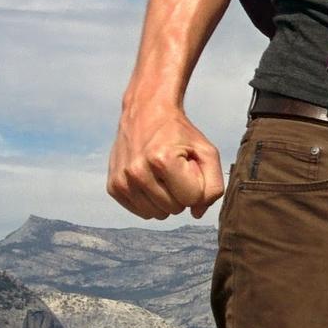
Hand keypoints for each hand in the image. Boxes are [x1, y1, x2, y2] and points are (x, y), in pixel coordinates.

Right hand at [108, 97, 225, 220]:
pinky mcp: (113, 187)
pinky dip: (150, 200)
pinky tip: (150, 179)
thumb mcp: (207, 152)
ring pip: (157, 215)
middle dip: (181, 192)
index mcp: (162, 160)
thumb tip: (197, 213)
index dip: (196, 185)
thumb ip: (214, 185)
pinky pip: (142, 212)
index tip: (189, 166)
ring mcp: (122, 180)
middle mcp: (137, 172)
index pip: (192, 199)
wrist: (146, 112)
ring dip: (165, 199)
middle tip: (175, 169)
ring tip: (162, 174)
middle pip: (175, 209)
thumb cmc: (180, 133)